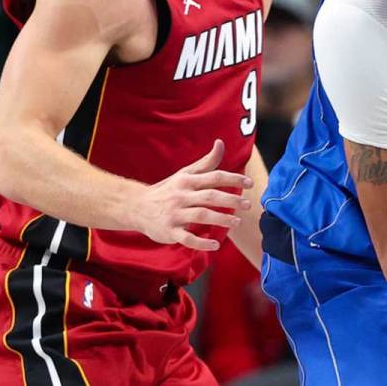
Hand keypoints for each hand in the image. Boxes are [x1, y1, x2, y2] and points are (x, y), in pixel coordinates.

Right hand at [127, 140, 253, 250]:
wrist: (137, 207)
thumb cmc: (167, 190)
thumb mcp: (184, 174)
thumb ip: (206, 162)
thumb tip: (221, 143)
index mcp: (187, 181)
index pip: (213, 177)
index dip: (233, 179)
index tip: (249, 183)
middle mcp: (181, 196)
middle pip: (210, 196)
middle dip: (231, 200)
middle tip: (248, 205)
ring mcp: (175, 214)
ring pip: (201, 216)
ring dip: (221, 219)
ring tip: (237, 222)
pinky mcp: (169, 231)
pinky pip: (187, 238)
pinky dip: (201, 243)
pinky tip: (216, 244)